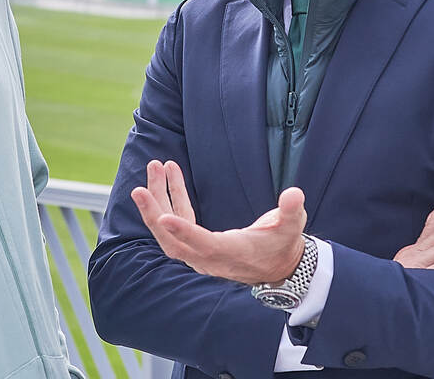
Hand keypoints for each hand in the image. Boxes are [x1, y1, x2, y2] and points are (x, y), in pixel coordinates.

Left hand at [131, 160, 305, 284]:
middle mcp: (209, 257)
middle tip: (139, 189)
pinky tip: (169, 173)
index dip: (183, 231)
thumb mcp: (292, 226)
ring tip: (155, 167)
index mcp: (231, 253)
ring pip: (170, 229)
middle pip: (173, 241)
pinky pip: (178, 220)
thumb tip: (294, 195)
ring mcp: (200, 251)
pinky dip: (172, 198)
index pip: (203, 244)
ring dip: (159, 199)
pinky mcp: (198, 242)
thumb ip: (292, 210)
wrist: (279, 266)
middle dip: (155, 214)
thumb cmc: (284, 244)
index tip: (164, 217)